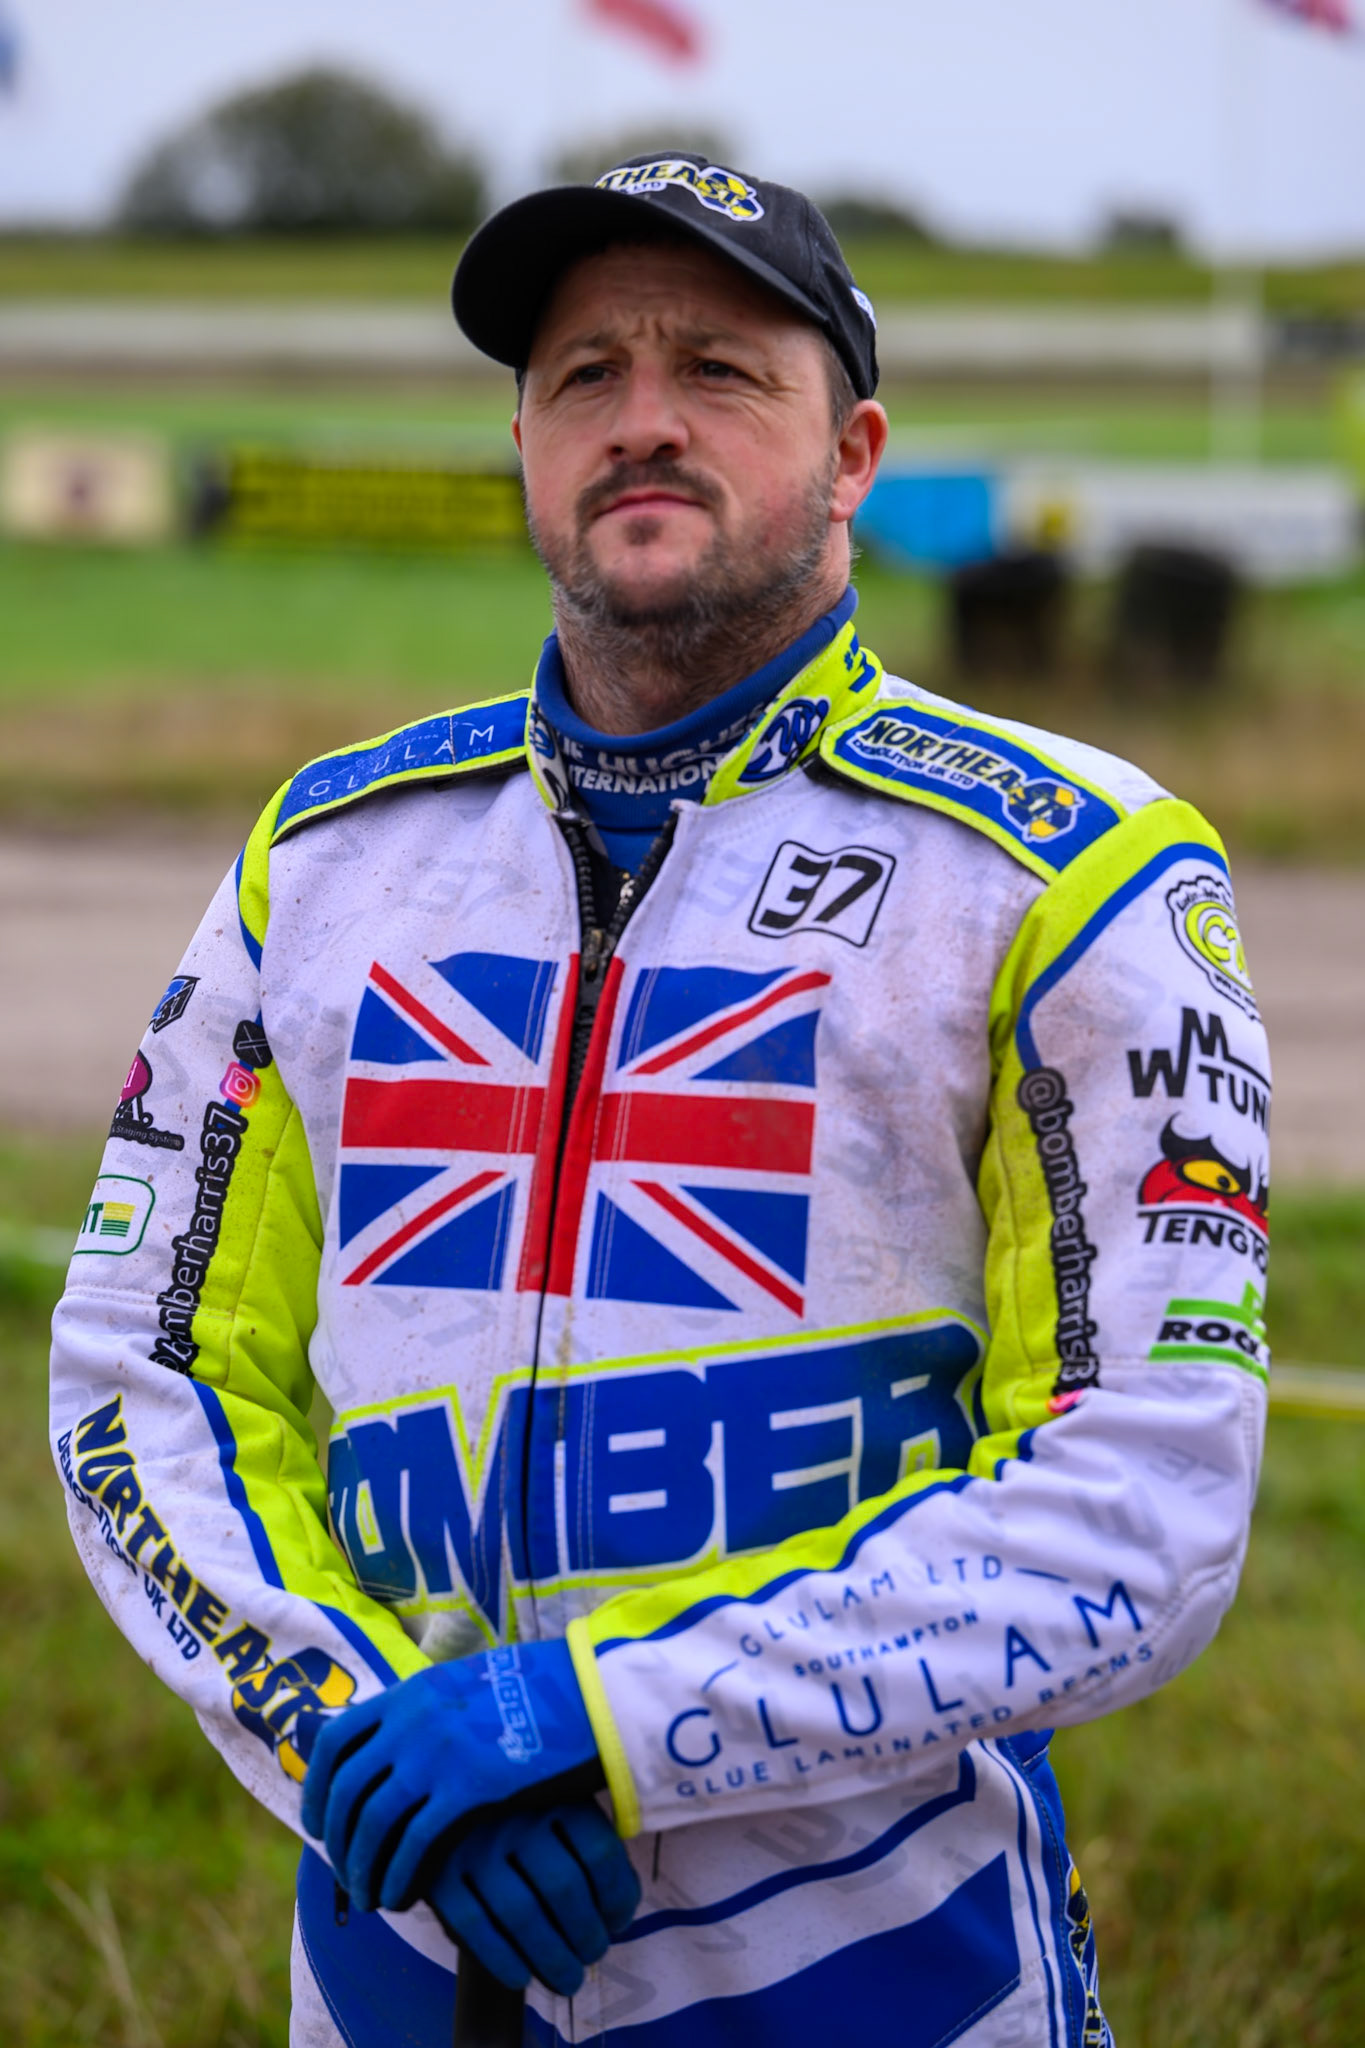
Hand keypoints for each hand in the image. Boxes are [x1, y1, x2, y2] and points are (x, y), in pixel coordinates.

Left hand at [301, 1638, 604, 1912]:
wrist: (587, 1691)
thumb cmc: (536, 1689)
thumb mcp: (468, 1685)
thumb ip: (430, 1708)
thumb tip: (405, 1736)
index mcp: (409, 1692)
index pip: (336, 1741)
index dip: (318, 1786)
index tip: (318, 1821)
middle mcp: (412, 1721)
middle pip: (347, 1789)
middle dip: (337, 1838)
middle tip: (343, 1870)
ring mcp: (437, 1753)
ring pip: (373, 1822)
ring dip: (362, 1866)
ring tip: (369, 1896)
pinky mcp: (467, 1788)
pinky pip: (413, 1843)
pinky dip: (397, 1875)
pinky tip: (399, 1896)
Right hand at [430, 1802, 641, 1996]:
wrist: (430, 1774)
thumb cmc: (509, 1797)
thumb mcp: (548, 1791)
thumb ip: (582, 1834)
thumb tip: (618, 1907)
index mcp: (549, 1789)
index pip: (599, 1852)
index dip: (618, 1897)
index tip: (618, 1921)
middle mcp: (514, 1814)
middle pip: (564, 1889)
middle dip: (587, 1936)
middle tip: (593, 1954)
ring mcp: (471, 1842)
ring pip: (522, 1915)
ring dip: (552, 1959)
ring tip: (568, 1977)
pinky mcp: (435, 1871)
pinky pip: (474, 1925)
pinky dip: (502, 1960)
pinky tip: (521, 1977)